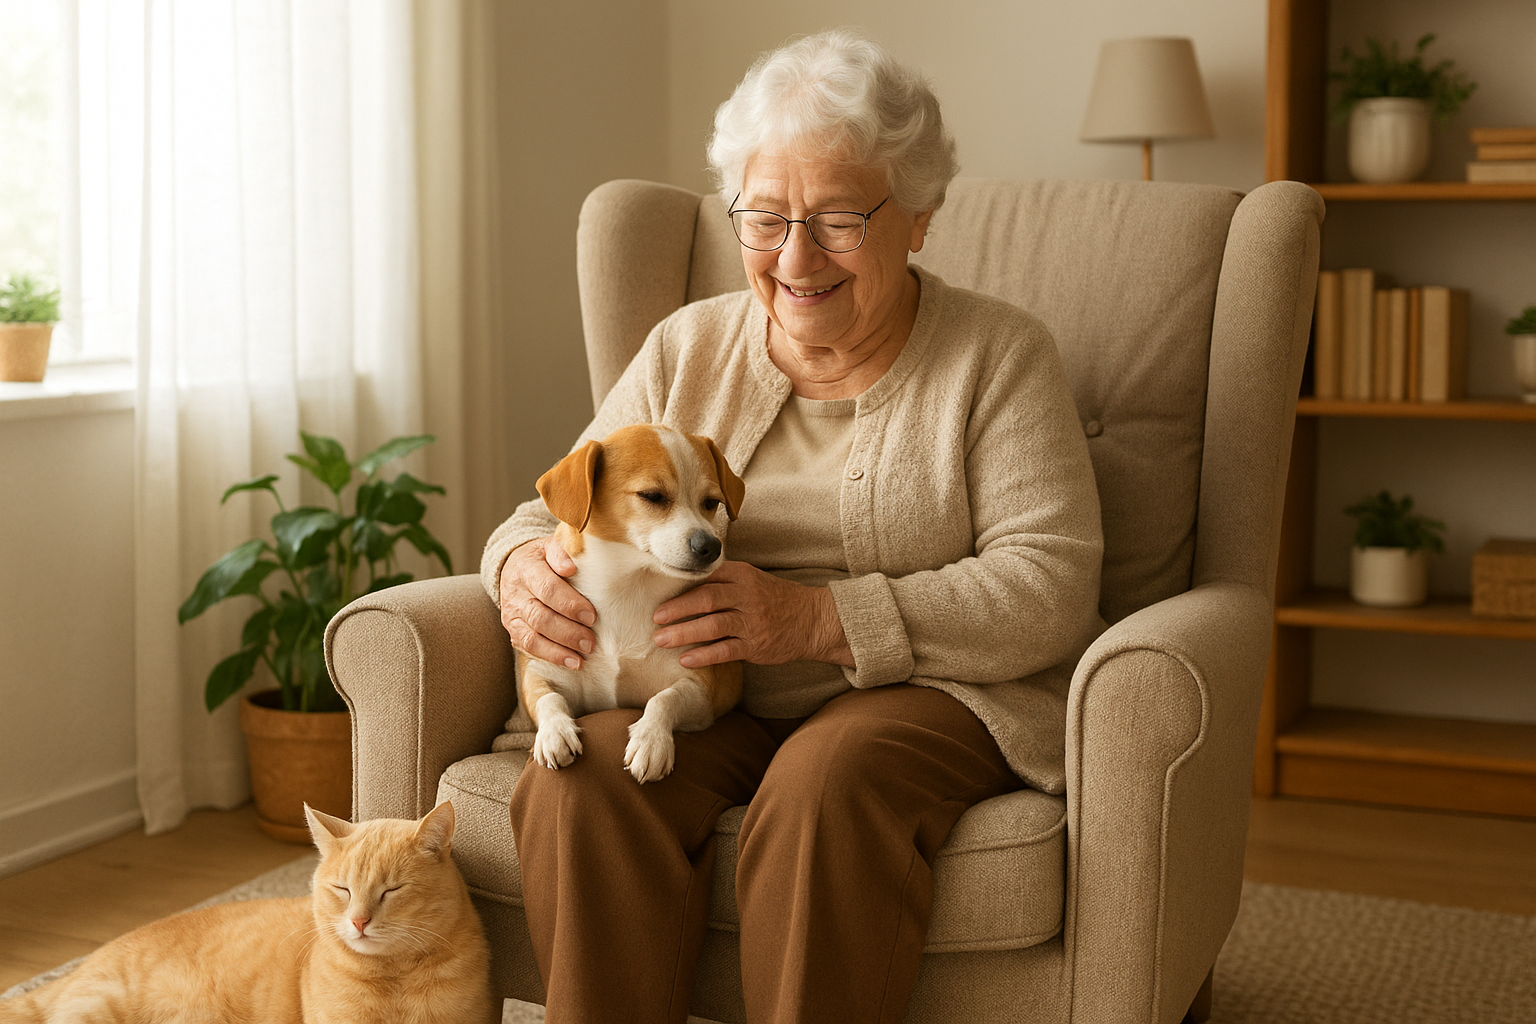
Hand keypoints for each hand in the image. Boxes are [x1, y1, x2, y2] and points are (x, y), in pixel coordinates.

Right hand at [498, 536, 595, 668]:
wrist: (516, 566)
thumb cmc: (544, 558)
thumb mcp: (551, 546)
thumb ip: (562, 553)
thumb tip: (571, 567)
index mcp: (527, 568)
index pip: (547, 588)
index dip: (569, 603)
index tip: (591, 615)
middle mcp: (515, 593)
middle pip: (540, 616)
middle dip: (568, 631)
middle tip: (591, 641)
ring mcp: (512, 614)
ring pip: (532, 636)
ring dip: (560, 649)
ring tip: (584, 655)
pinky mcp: (513, 630)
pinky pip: (529, 648)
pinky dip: (552, 657)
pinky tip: (573, 662)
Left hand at [651, 560, 851, 668]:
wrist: (813, 620)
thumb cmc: (775, 599)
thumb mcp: (752, 579)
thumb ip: (722, 581)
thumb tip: (682, 586)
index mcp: (742, 575)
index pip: (706, 577)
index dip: (680, 586)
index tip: (658, 593)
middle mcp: (747, 595)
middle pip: (706, 599)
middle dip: (677, 609)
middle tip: (655, 618)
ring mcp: (752, 621)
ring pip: (713, 625)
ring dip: (684, 632)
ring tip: (661, 640)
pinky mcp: (756, 645)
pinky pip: (726, 650)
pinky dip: (704, 655)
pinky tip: (686, 659)